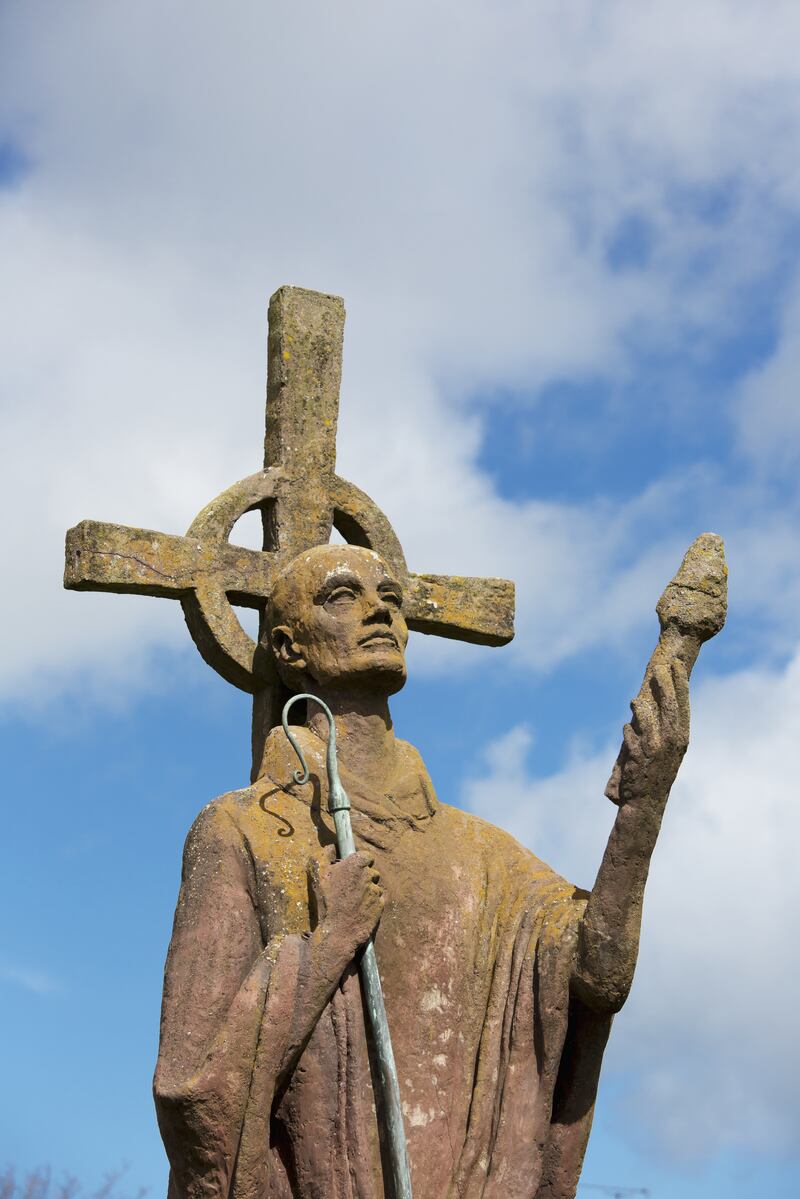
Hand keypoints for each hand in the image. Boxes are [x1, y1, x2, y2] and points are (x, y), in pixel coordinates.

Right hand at [307, 848, 383, 955]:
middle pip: (372, 871)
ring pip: (375, 886)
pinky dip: (373, 903)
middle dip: (365, 877)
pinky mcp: (381, 905)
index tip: (356, 869)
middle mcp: (369, 875)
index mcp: (355, 865)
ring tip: (354, 902)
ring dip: (368, 891)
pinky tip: (361, 910)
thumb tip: (331, 846)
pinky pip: (379, 900)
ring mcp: (376, 891)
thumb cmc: (327, 902)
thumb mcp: (319, 875)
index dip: (362, 862)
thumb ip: (324, 856)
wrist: (338, 932)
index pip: (367, 856)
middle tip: (352, 887)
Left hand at [610, 659, 689, 807]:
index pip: (683, 705)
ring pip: (650, 721)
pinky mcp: (640, 758)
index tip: (675, 664)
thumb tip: (655, 699)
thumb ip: (663, 726)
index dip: (679, 683)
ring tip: (634, 700)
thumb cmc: (655, 770)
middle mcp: (672, 742)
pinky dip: (629, 731)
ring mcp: (657, 750)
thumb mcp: (667, 748)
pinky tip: (626, 727)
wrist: (646, 801)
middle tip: (659, 666)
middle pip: (670, 707)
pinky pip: (633, 738)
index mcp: (681, 737)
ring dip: (642, 709)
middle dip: (665, 685)